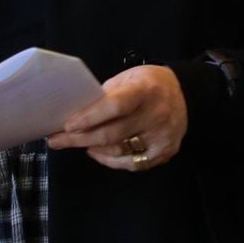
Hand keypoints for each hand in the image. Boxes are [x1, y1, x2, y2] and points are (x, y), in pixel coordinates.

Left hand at [46, 64, 186, 171]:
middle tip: (57, 140)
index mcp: (144, 90)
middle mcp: (156, 115)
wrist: (186, 95)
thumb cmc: (148, 84)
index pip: (115, 106)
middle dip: (80, 139)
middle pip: (112, 134)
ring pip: (119, 152)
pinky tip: (98, 153)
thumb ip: (106, 95)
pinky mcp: (165, 153)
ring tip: (77, 143)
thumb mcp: (127, 78)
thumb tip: (76, 114)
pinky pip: (132, 164)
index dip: (90, 117)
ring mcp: (162, 137)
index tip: (67, 125)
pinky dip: (111, 160)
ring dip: (93, 149)